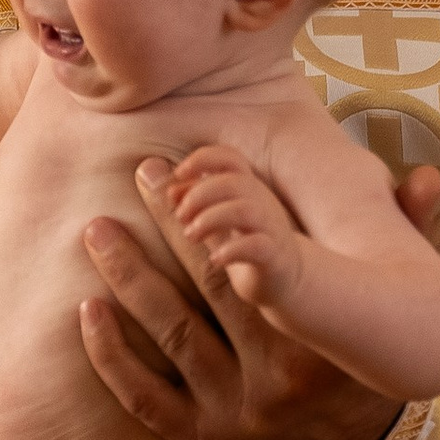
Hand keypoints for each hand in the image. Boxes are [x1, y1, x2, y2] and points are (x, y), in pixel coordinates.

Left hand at [79, 161, 439, 439]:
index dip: (234, 205)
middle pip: (214, 285)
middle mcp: (281, 381)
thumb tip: (428, 177)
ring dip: (129, 275)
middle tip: (143, 172)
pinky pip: (145, 397)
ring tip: (98, 227)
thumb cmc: (369, 356)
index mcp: (328, 342)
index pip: (270, 257)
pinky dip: (112, 355)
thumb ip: (412, 238)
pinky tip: (88, 308)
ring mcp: (239, 416)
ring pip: (172, 333)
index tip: (199, 163)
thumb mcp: (403, 303)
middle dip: (174, 222)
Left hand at [155, 143, 301, 312]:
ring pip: (246, 209)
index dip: (203, 159)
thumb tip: (148, 173)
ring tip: (191, 235)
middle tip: (179, 215)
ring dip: (211, 218)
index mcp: (246, 189)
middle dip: (199, 193)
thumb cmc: (246, 245)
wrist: (290, 281)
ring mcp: (271, 229)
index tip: (177, 175)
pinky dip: (232, 251)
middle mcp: (261, 203)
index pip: (229, 158)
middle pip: (233, 181)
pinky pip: (258, 246)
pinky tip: (215, 260)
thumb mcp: (215, 219)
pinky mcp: (275, 258)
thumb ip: (189, 199)